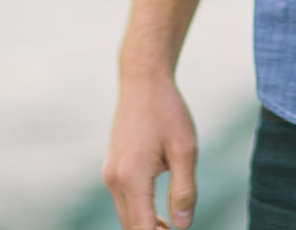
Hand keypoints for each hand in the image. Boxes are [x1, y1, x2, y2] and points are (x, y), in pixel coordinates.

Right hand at [103, 72, 198, 228]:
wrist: (143, 81)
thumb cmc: (167, 111)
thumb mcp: (185, 150)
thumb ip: (184, 191)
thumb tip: (183, 226)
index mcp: (132, 176)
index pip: (142, 228)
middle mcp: (115, 178)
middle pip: (131, 226)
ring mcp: (110, 173)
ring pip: (126, 215)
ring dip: (145, 226)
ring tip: (171, 227)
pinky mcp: (112, 167)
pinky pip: (123, 201)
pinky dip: (139, 212)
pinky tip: (159, 213)